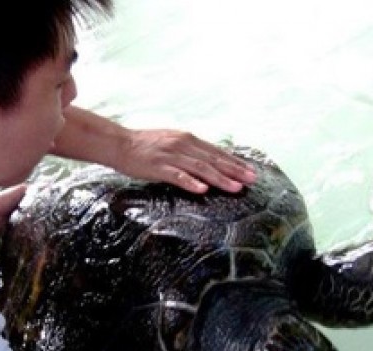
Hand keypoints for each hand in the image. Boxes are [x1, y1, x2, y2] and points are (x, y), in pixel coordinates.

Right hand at [114, 129, 256, 192]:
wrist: (119, 143)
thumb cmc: (146, 145)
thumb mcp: (172, 142)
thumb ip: (190, 151)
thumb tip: (211, 161)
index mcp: (188, 139)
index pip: (217, 152)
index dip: (235, 162)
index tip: (251, 171)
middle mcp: (182, 145)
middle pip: (213, 160)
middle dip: (234, 171)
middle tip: (252, 180)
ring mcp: (171, 156)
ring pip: (200, 168)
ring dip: (220, 178)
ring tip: (235, 188)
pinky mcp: (158, 167)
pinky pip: (177, 176)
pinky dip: (191, 182)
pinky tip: (203, 189)